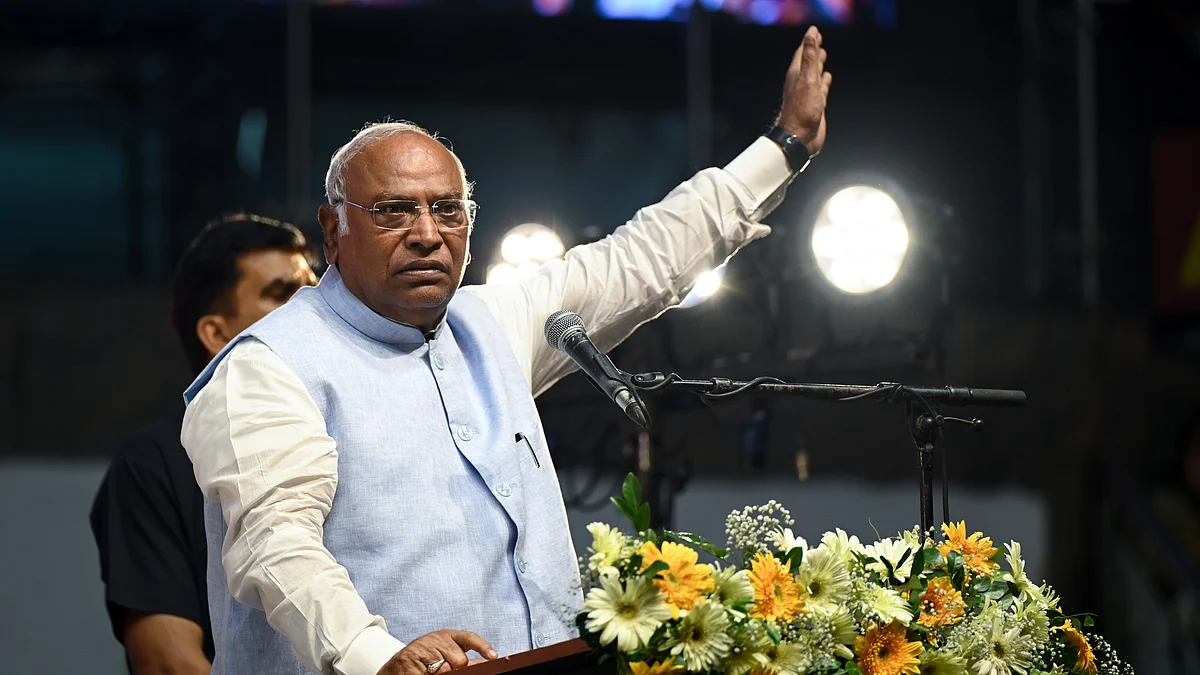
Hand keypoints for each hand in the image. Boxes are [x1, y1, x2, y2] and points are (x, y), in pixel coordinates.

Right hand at [377, 630, 497, 674]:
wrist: (399, 664)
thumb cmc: (426, 659)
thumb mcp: (446, 653)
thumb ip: (463, 658)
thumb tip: (484, 663)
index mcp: (447, 636)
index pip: (469, 637)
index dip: (482, 646)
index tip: (494, 656)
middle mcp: (436, 639)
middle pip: (460, 660)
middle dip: (454, 669)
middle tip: (442, 669)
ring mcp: (422, 647)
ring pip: (444, 670)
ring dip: (438, 674)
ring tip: (429, 671)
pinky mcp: (409, 659)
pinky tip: (421, 673)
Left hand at [776, 25, 831, 154]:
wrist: (800, 138)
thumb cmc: (801, 111)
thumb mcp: (807, 79)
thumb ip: (810, 56)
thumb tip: (811, 34)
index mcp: (797, 75)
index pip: (802, 53)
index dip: (808, 42)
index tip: (814, 31)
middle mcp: (801, 83)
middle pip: (808, 62)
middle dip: (813, 51)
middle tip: (818, 41)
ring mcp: (808, 94)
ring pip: (814, 75)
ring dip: (818, 65)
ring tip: (823, 56)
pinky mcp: (815, 105)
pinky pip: (820, 89)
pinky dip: (824, 82)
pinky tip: (827, 79)